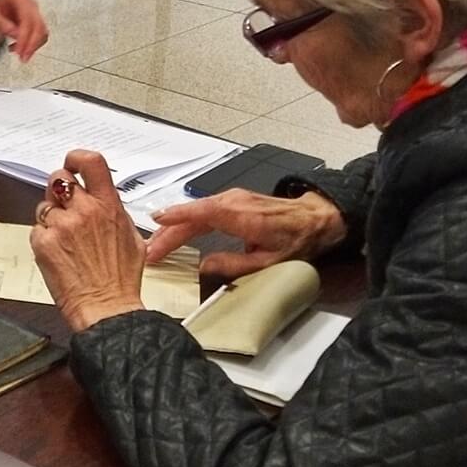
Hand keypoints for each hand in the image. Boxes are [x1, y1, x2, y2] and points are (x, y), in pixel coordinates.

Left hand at [0, 0, 47, 61]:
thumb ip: (2, 24)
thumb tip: (15, 33)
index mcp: (20, 1)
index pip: (28, 21)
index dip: (25, 38)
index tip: (19, 50)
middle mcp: (30, 6)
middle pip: (39, 27)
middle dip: (31, 45)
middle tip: (23, 57)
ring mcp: (35, 14)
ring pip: (42, 33)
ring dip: (33, 46)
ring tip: (19, 54)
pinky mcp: (35, 23)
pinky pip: (40, 36)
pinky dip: (32, 45)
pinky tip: (20, 49)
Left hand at [29, 150, 146, 332]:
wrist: (107, 308)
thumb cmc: (120, 279)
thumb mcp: (132, 239)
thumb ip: (114, 213)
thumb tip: (105, 201)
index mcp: (108, 206)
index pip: (91, 163)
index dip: (77, 157)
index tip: (73, 162)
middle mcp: (84, 211)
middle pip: (59, 178)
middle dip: (59, 189)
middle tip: (64, 205)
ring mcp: (61, 225)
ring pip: (45, 205)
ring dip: (51, 217)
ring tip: (65, 239)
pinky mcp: (43, 242)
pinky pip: (37, 229)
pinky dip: (44, 239)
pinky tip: (58, 254)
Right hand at [146, 189, 346, 278]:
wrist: (315, 218)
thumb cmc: (296, 239)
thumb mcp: (268, 261)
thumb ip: (234, 264)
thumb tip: (204, 268)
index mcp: (242, 217)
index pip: (203, 213)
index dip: (178, 217)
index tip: (156, 223)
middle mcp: (234, 202)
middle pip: (192, 215)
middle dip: (168, 232)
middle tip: (151, 251)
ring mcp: (232, 198)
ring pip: (195, 211)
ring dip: (174, 226)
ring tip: (157, 243)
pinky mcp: (232, 200)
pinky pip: (203, 209)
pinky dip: (186, 219)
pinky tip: (176, 229)